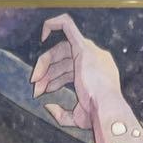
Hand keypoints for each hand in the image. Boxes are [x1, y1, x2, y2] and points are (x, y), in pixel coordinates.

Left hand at [30, 13, 122, 130]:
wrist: (106, 108)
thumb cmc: (97, 115)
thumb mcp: (78, 117)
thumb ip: (63, 114)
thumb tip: (48, 107)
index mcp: (96, 74)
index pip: (71, 70)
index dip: (55, 79)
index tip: (45, 91)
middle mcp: (94, 59)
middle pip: (64, 59)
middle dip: (47, 73)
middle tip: (36, 88)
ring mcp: (89, 51)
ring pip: (61, 49)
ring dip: (45, 64)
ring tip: (35, 82)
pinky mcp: (82, 46)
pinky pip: (67, 26)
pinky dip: (53, 25)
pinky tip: (42, 33)